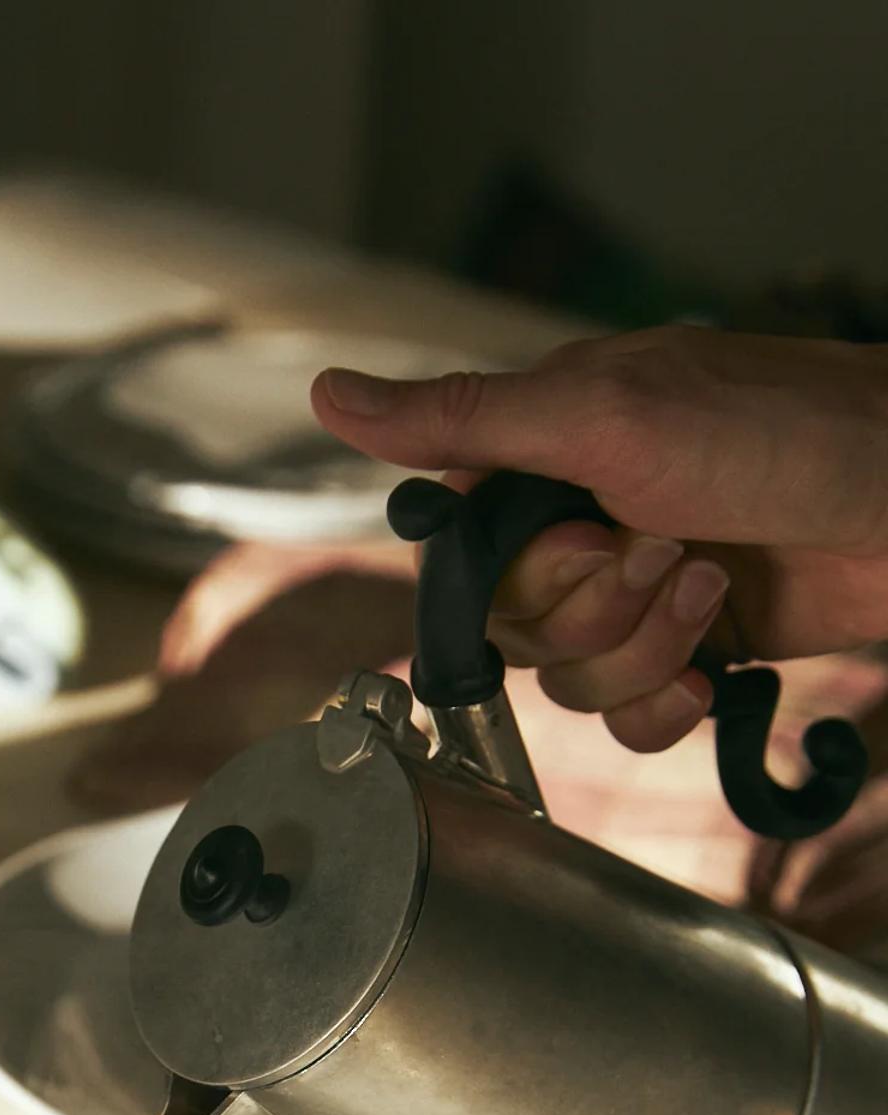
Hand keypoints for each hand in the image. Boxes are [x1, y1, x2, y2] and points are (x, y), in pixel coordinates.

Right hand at [311, 326, 887, 751]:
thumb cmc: (784, 434)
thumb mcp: (604, 415)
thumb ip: (462, 420)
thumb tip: (330, 394)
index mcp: (548, 454)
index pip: (456, 548)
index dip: (506, 571)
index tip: (576, 538)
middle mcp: (583, 523)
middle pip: (509, 625)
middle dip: (590, 607)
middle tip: (665, 548)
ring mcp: (640, 591)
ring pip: (567, 678)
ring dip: (643, 648)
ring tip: (714, 587)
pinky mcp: (693, 650)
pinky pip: (628, 719)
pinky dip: (668, 704)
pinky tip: (716, 666)